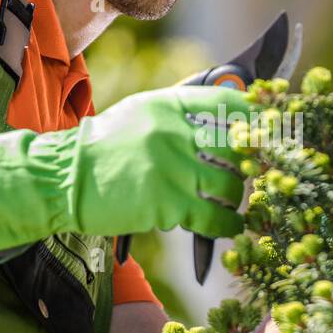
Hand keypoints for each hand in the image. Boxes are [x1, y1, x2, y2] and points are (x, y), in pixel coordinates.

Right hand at [0, 84, 250, 256]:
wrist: (64, 178)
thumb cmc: (104, 149)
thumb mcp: (141, 114)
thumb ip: (181, 114)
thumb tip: (229, 117)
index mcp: (169, 105)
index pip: (230, 105)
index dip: (256, 120)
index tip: (269, 132)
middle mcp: (173, 132)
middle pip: (237, 147)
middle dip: (252, 164)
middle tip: (255, 174)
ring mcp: (170, 167)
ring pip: (230, 184)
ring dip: (237, 197)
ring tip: (232, 202)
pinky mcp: (165, 203)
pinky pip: (214, 216)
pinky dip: (228, 225)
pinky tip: (230, 227)